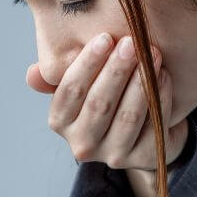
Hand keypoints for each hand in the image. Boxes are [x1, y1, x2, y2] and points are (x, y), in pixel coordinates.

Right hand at [27, 33, 188, 172]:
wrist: (144, 128)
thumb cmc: (107, 97)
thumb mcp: (82, 85)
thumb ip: (60, 75)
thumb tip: (33, 74)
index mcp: (60, 122)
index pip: (70, 92)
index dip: (87, 64)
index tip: (105, 38)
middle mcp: (82, 144)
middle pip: (99, 104)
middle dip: (116, 70)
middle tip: (132, 42)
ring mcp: (113, 155)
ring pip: (128, 116)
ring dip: (141, 82)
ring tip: (152, 53)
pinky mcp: (144, 158)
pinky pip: (153, 124)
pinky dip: (160, 97)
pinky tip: (164, 75)